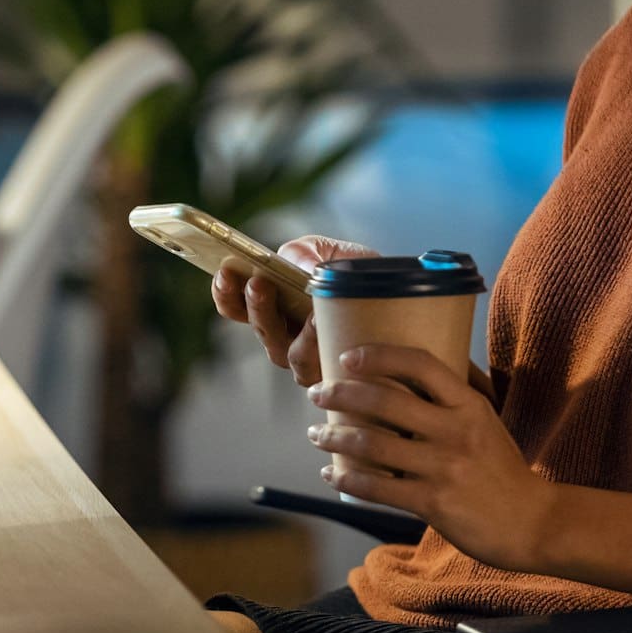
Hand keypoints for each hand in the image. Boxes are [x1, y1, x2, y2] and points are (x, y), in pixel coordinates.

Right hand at [211, 235, 376, 386]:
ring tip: (313, 313)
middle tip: (259, 283)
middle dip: (257, 308)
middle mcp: (286, 340)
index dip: (225, 292)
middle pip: (260, 331)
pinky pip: (325, 370)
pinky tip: (334, 331)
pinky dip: (327, 348)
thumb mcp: (335, 254)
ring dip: (298, 334)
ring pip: (291, 357)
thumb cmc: (363, 280)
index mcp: (275, 308)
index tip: (225, 272)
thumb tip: (290, 261)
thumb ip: (309, 252)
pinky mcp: (338, 380)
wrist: (407, 308)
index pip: (235, 307)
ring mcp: (311, 364)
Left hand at [307, 344, 548, 574]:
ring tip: (315, 433)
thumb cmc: (501, 468)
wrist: (532, 522)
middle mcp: (455, 431)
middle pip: (385, 401)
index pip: (420, 364)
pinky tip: (330, 472)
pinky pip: (378, 488)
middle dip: (341, 394)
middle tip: (317, 393)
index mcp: (469, 404)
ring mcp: (444, 467)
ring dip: (335, 437)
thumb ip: (451, 397)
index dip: (379, 355)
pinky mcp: (433, 503)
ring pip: (373, 445)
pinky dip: (347, 478)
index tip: (348, 357)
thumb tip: (408, 369)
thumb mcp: (486, 420)